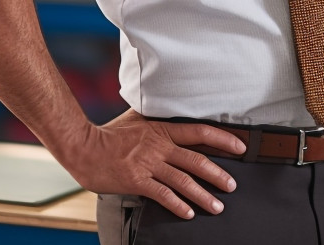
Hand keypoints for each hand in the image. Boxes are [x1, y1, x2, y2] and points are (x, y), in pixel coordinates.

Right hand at [52, 109, 244, 218]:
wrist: (83, 146)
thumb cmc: (108, 134)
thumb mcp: (136, 119)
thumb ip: (155, 119)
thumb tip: (168, 110)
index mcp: (161, 129)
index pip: (199, 132)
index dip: (222, 139)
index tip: (240, 147)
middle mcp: (159, 146)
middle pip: (196, 160)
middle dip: (218, 174)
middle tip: (232, 185)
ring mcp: (148, 164)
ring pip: (183, 181)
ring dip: (203, 195)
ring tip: (217, 206)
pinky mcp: (137, 181)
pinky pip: (163, 195)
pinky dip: (178, 205)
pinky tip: (188, 213)